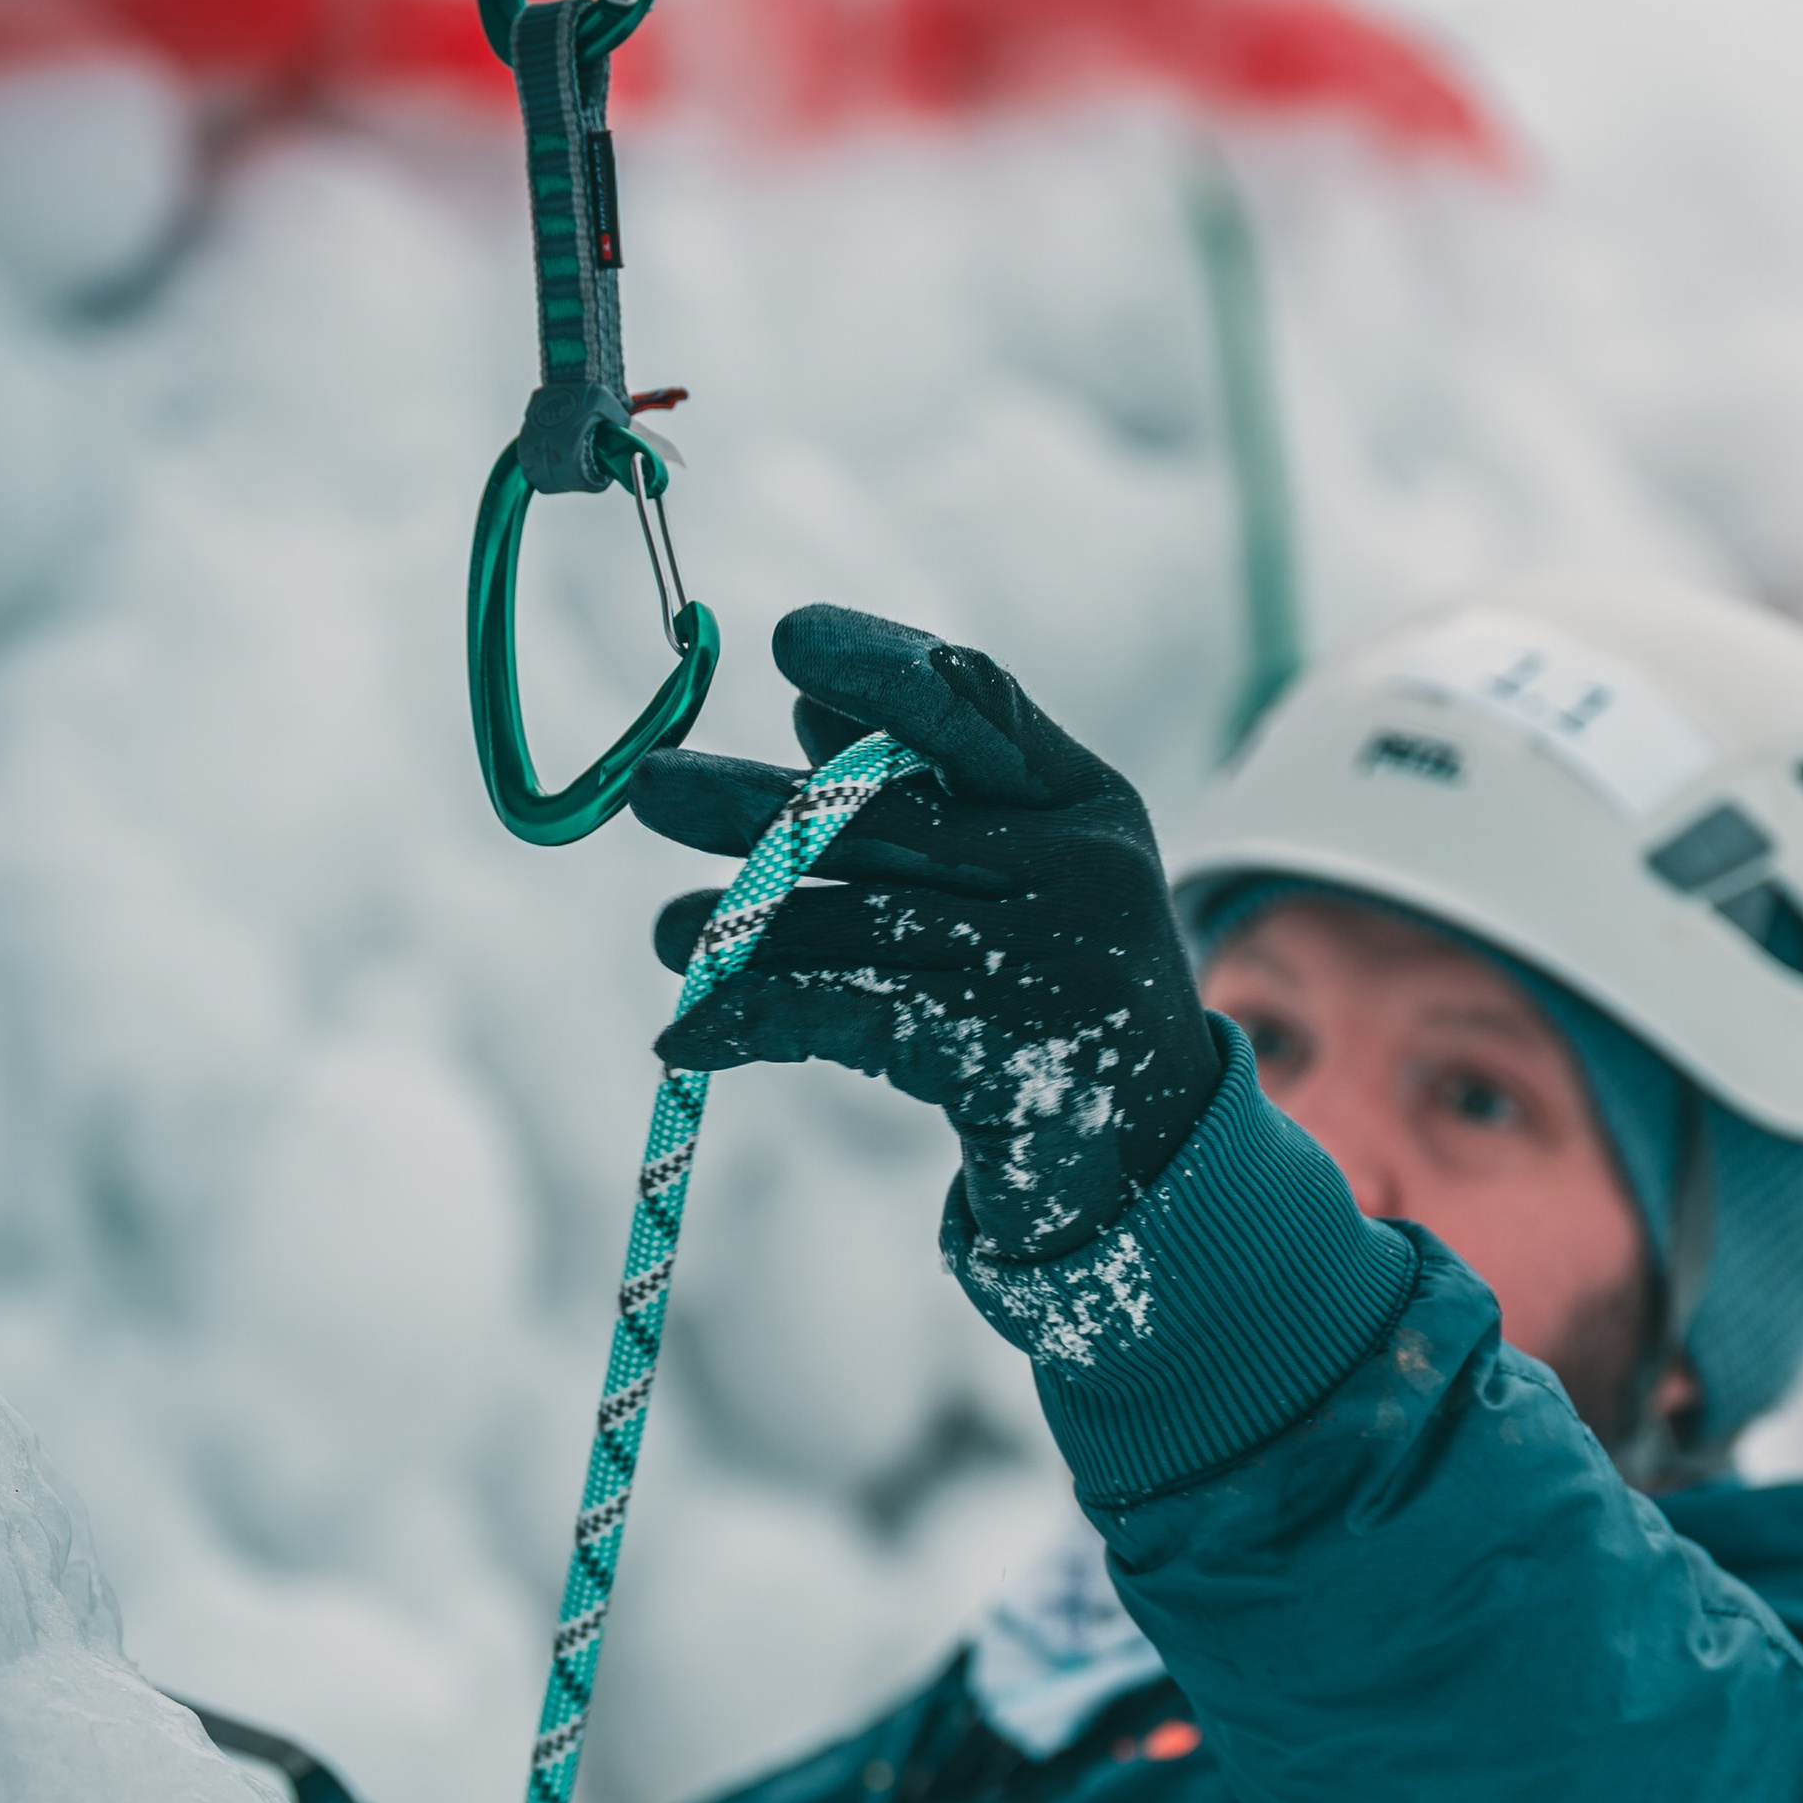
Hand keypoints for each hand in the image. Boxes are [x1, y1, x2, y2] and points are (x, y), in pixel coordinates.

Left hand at [633, 605, 1222, 1258]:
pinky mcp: (1012, 1056)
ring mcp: (1057, 964)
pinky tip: (687, 1034)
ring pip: (855, 922)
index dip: (883, 671)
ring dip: (741, 929)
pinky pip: (848, 1013)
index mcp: (1088, 803)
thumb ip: (931, 799)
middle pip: (889, 819)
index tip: (790, 642)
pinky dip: (755, 1019)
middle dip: (760, 810)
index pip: (979, 708)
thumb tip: (806, 715)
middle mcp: (1087, 869)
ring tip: (669, 934)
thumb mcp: (1019, 880)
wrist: (1149, 1160)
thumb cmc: (1060, 999)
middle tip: (653, 792)